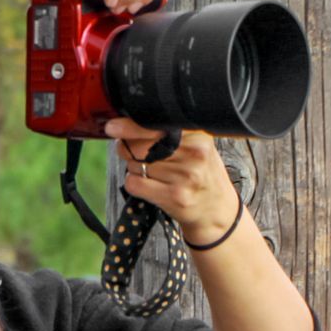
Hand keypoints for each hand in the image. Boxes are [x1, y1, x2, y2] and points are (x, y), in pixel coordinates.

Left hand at [106, 117, 239, 245]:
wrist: (216, 208)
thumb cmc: (201, 171)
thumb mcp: (196, 144)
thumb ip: (168, 130)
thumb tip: (124, 122)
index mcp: (198, 135)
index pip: (155, 125)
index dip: (130, 126)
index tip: (113, 127)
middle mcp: (194, 154)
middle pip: (138, 145)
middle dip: (129, 147)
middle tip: (137, 152)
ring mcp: (184, 177)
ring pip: (134, 164)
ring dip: (134, 166)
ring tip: (153, 170)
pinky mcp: (173, 197)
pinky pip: (134, 183)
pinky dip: (134, 182)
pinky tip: (149, 183)